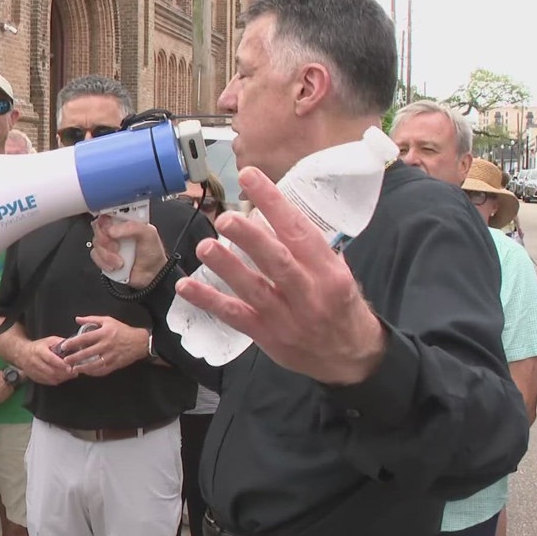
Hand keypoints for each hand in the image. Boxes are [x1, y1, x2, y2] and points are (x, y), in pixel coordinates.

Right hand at [17, 336, 77, 386]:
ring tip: (71, 375)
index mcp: (39, 351)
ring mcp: (34, 371)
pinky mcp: (34, 378)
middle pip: (51, 371)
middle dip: (64, 373)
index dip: (61, 364)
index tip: (70, 367)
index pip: (50, 359)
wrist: (22, 353)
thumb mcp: (49, 340)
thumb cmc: (39, 346)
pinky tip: (63, 377)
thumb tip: (74, 346)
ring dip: (62, 378)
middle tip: (74, 372)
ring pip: (50, 378)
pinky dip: (57, 381)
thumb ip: (61, 343)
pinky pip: (48, 382)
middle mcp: (35, 362)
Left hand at [63, 316, 148, 376]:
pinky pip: (102, 370)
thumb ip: (91, 319)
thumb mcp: (108, 320)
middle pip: (87, 353)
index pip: (84, 338)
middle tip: (65, 360)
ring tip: (74, 368)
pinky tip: (87, 372)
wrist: (139, 342)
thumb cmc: (122, 330)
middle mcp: (106, 345)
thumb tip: (77, 319)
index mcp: (104, 333)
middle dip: (74, 358)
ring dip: (82, 367)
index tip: (64, 346)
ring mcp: (111, 356)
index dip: (73, 343)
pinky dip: (93, 372)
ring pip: (94, 364)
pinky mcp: (115, 364)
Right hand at [90, 215, 169, 287]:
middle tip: (116, 246)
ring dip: (107, 254)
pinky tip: (115, 265)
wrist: (151, 275)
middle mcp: (115, 230)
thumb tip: (112, 230)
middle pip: (98, 226)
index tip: (110, 227)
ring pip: (96, 242)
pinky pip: (95, 255)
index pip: (109, 211)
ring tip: (120, 260)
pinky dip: (104, 262)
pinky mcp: (104, 256)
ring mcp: (109, 244)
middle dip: (105, 239)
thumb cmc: (152, 253)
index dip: (106, 219)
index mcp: (126, 220)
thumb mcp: (149, 234)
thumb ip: (132, 227)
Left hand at [173, 167, 385, 384]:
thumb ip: (307, 248)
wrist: (350, 359)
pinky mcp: (267, 337)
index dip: (274, 202)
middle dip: (250, 238)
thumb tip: (267, 216)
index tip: (250, 177)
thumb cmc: (342, 307)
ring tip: (205, 247)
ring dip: (227, 267)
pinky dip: (209, 300)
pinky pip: (235, 316)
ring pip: (253, 290)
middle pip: (277, 261)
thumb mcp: (338, 274)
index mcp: (329, 272)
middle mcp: (309, 293)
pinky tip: (186, 285)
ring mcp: (286, 318)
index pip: (299, 231)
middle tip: (226, 218)